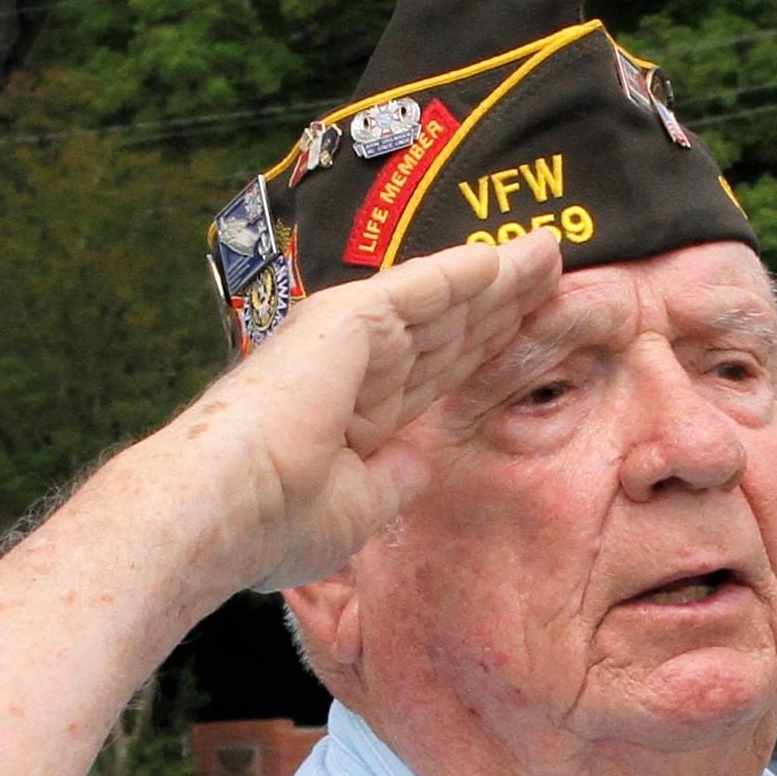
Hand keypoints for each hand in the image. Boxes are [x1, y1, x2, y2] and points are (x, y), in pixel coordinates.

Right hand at [161, 231, 562, 606]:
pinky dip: (461, 272)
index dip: (480, 350)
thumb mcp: (356, 510)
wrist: (225, 507)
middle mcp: (353, 369)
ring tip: (548, 254)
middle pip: (446, 332)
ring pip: (441, 305)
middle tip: (551, 273)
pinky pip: (419, 288)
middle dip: (499, 304)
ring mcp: (348, 339)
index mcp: (355, 416)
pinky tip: (503, 258)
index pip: (434, 374)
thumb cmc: (273, 522)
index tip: (524, 331)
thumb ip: (393, 479)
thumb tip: (420, 464)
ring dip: (496, 279)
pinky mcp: (347, 319)